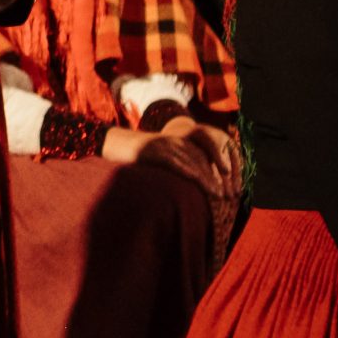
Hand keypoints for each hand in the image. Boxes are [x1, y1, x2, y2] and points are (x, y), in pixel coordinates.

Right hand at [104, 121, 238, 198]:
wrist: (110, 143)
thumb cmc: (133, 156)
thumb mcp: (157, 159)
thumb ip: (174, 166)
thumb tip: (190, 185)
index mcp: (176, 143)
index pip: (203, 157)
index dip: (216, 173)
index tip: (227, 189)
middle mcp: (173, 142)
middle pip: (202, 160)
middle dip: (216, 178)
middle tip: (227, 195)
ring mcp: (163, 145)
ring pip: (191, 162)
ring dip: (207, 178)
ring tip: (217, 194)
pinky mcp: (152, 151)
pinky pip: (174, 162)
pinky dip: (187, 171)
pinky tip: (197, 181)